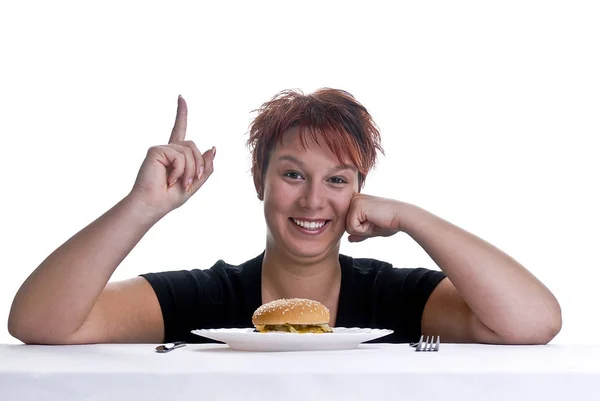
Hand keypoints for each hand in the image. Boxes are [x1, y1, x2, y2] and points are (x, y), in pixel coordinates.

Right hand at [127, 95, 215, 216]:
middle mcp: (167, 149)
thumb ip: (206, 165)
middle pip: (194, 147)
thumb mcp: (195, 182)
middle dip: (198, 166)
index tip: (181, 97)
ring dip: (190, 170)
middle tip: (191, 181)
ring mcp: (161, 149)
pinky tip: (170, 179)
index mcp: (176, 155)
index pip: (180, 129)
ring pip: (190, 151)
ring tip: (179, 182)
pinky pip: (179, 156)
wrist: (153, 205)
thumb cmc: (170, 197)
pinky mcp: (155, 150)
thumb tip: (212, 147)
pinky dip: (179, 170)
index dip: (181, 113)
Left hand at [345, 194, 408, 242]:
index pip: (349, 223)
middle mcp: (354, 198)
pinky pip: (352, 228)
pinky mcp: (356, 206)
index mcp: (357, 201)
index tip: (375, 221)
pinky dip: (364, 229)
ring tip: (375, 220)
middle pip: (347, 225)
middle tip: (375, 221)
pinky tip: (374, 220)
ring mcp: (354, 201)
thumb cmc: (390, 222)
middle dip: (361, 230)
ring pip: (348, 228)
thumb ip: (359, 233)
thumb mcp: (372, 229)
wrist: (402, 217)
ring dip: (363, 230)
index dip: (363, 228)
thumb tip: (349, 239)